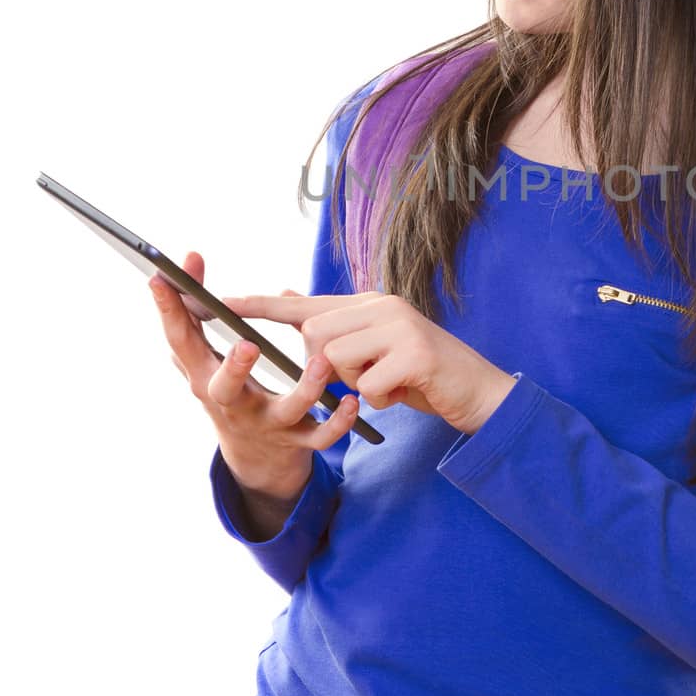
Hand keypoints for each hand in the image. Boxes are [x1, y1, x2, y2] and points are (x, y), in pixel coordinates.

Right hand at [147, 251, 360, 498]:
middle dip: (234, 369)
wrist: (253, 456)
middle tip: (247, 345)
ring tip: (322, 361)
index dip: (168, 311)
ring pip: (286, 411)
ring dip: (306, 388)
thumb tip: (190, 257)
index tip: (161, 279)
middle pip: (225, 389)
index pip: (181, 341)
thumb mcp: (205, 357)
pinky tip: (353, 401)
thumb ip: (196, 312)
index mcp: (205, 376)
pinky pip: (320, 437)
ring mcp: (266, 424)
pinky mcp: (298, 441)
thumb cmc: (227, 389)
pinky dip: (338, 422)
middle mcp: (232, 403)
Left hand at [220, 289, 517, 435]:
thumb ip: (334, 326)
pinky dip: (381, 398)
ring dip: (357, 384)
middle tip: (364, 377)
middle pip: (315, 337)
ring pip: (337, 361)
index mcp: (367, 304)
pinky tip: (404, 392)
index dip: (258, 305)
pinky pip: (368, 384)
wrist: (479, 391)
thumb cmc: (421, 373)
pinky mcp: (415, 353)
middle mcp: (381, 306)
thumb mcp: (375, 348)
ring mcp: (400, 326)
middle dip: (328, 368)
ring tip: (388, 382)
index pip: (302, 303)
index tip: (216, 305)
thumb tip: (287, 297)